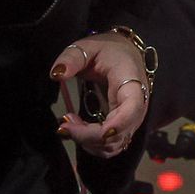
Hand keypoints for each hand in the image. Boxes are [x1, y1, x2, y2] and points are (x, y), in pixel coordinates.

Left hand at [49, 34, 150, 158]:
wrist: (125, 54)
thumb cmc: (108, 50)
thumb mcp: (88, 47)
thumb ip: (71, 58)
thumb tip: (56, 74)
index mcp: (133, 84)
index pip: (131, 111)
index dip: (112, 126)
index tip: (81, 126)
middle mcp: (138, 107)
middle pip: (118, 135)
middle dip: (87, 136)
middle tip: (64, 122)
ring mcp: (133, 120)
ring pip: (113, 146)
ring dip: (87, 141)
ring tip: (69, 121)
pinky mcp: (124, 128)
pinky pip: (110, 146)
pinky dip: (91, 143)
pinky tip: (77, 127)